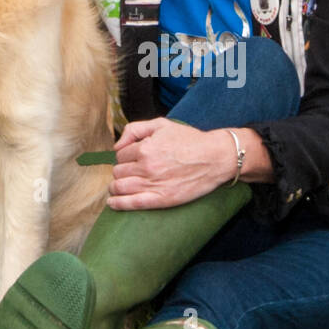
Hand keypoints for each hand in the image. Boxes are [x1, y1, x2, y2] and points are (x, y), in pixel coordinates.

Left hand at [108, 117, 236, 209]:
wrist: (215, 158)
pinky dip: (118, 204)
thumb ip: (135, 129)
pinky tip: (112, 203)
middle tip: (131, 171)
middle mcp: (146, 167)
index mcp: (145, 148)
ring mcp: (153, 184)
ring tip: (120, 186)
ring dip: (117, 186)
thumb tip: (117, 146)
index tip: (132, 159)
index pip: (120, 155)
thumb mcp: (162, 125)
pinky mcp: (161, 199)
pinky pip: (131, 203)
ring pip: (120, 187)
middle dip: (121, 171)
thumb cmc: (190, 140)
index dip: (125, 156)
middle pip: (118, 171)